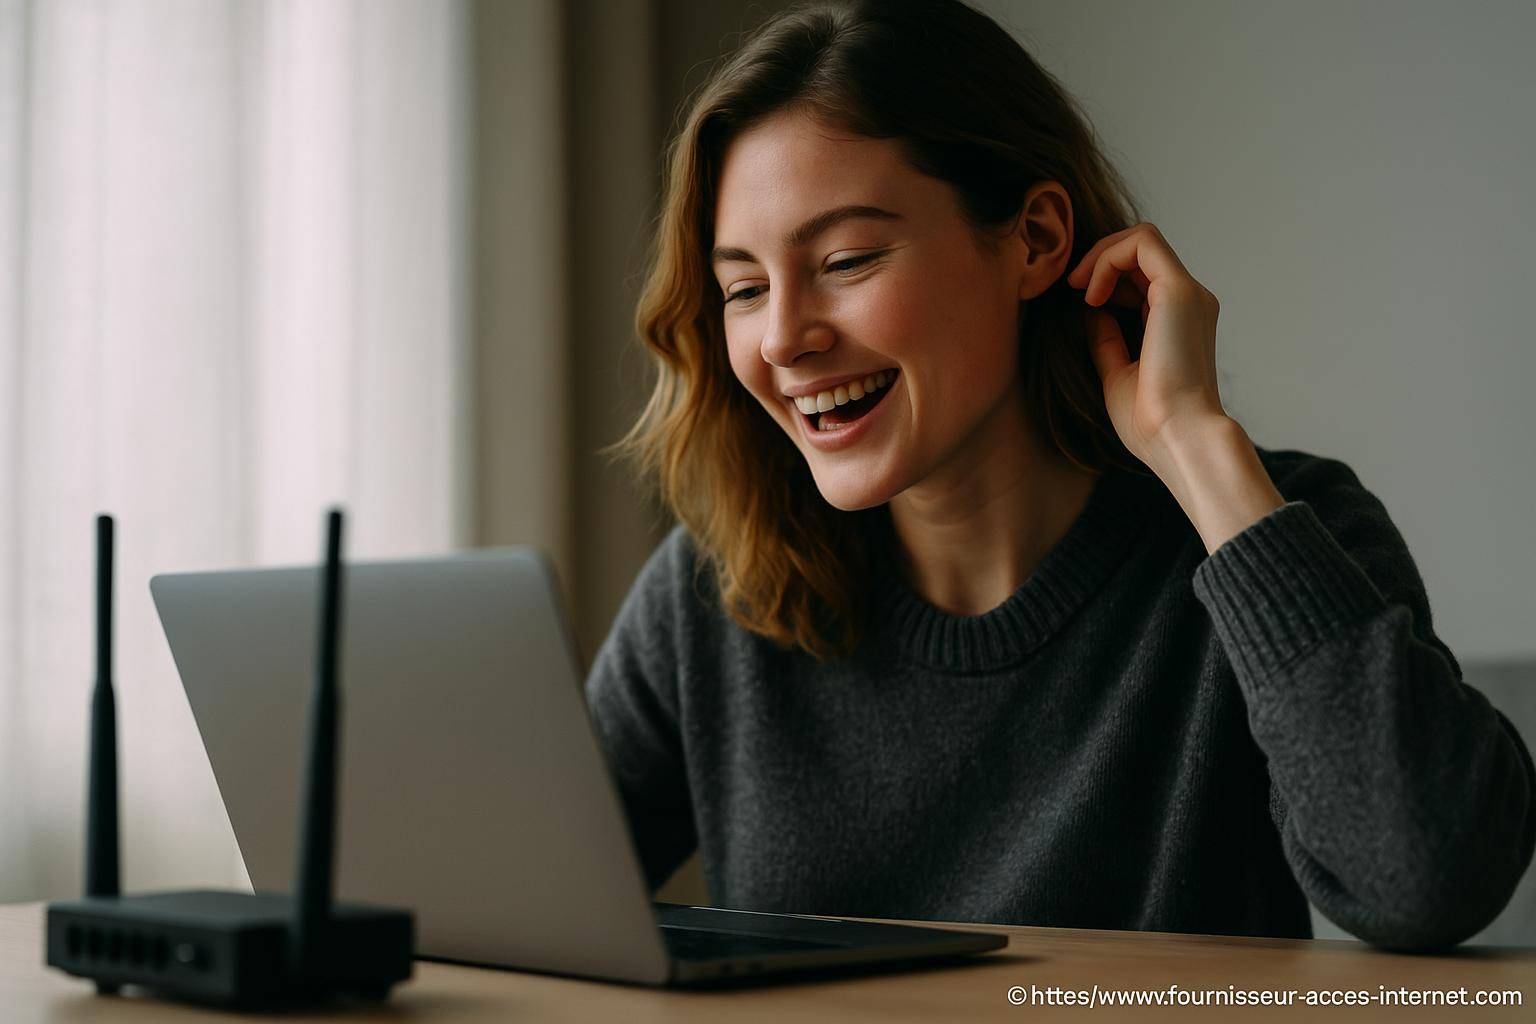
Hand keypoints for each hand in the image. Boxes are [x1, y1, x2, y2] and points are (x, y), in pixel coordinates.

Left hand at [1065, 222, 1229, 463]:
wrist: (1178, 438)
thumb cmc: (1151, 421)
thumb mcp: (1118, 373)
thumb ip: (1107, 340)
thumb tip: (1091, 314)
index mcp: (1181, 322)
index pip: (1144, 276)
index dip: (1109, 278)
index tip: (1082, 301)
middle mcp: (1190, 303)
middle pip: (1143, 252)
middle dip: (1101, 259)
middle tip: (1073, 286)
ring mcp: (1188, 294)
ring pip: (1143, 239)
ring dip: (1102, 254)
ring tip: (1080, 286)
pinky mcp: (1178, 291)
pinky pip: (1141, 243)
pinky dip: (1108, 257)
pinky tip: (1092, 292)